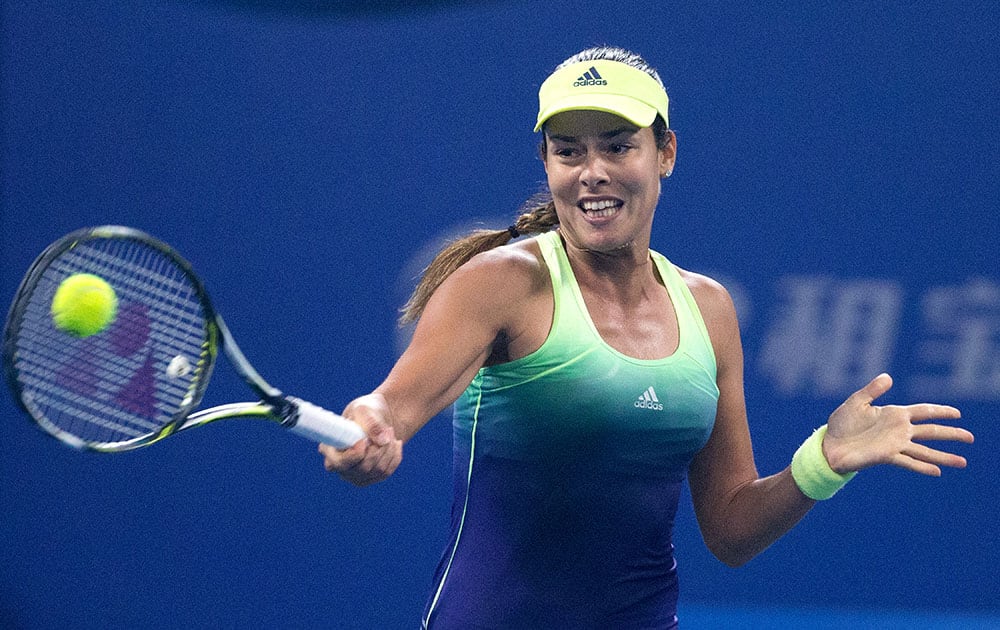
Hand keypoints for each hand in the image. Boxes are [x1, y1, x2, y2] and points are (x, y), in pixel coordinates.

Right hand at [318, 393, 402, 485]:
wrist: (376, 419)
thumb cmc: (364, 413)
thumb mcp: (364, 410)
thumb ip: (371, 423)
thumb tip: (382, 440)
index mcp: (329, 449)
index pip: (339, 462)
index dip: (354, 455)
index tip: (365, 441)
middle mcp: (339, 466)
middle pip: (362, 469)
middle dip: (378, 449)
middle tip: (387, 429)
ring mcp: (355, 475)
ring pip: (377, 470)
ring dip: (388, 450)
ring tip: (390, 432)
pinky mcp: (370, 478)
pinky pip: (387, 472)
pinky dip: (394, 456)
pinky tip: (394, 443)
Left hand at [822, 373, 973, 475]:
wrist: (830, 445)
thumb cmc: (842, 424)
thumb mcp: (856, 402)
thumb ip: (873, 390)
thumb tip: (888, 377)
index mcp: (894, 414)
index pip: (923, 411)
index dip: (940, 411)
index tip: (958, 413)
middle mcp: (899, 430)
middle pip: (931, 431)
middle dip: (951, 433)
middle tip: (971, 438)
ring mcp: (894, 444)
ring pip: (925, 450)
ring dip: (944, 456)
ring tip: (963, 462)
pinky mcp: (886, 456)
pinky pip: (908, 462)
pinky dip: (922, 467)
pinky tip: (937, 472)